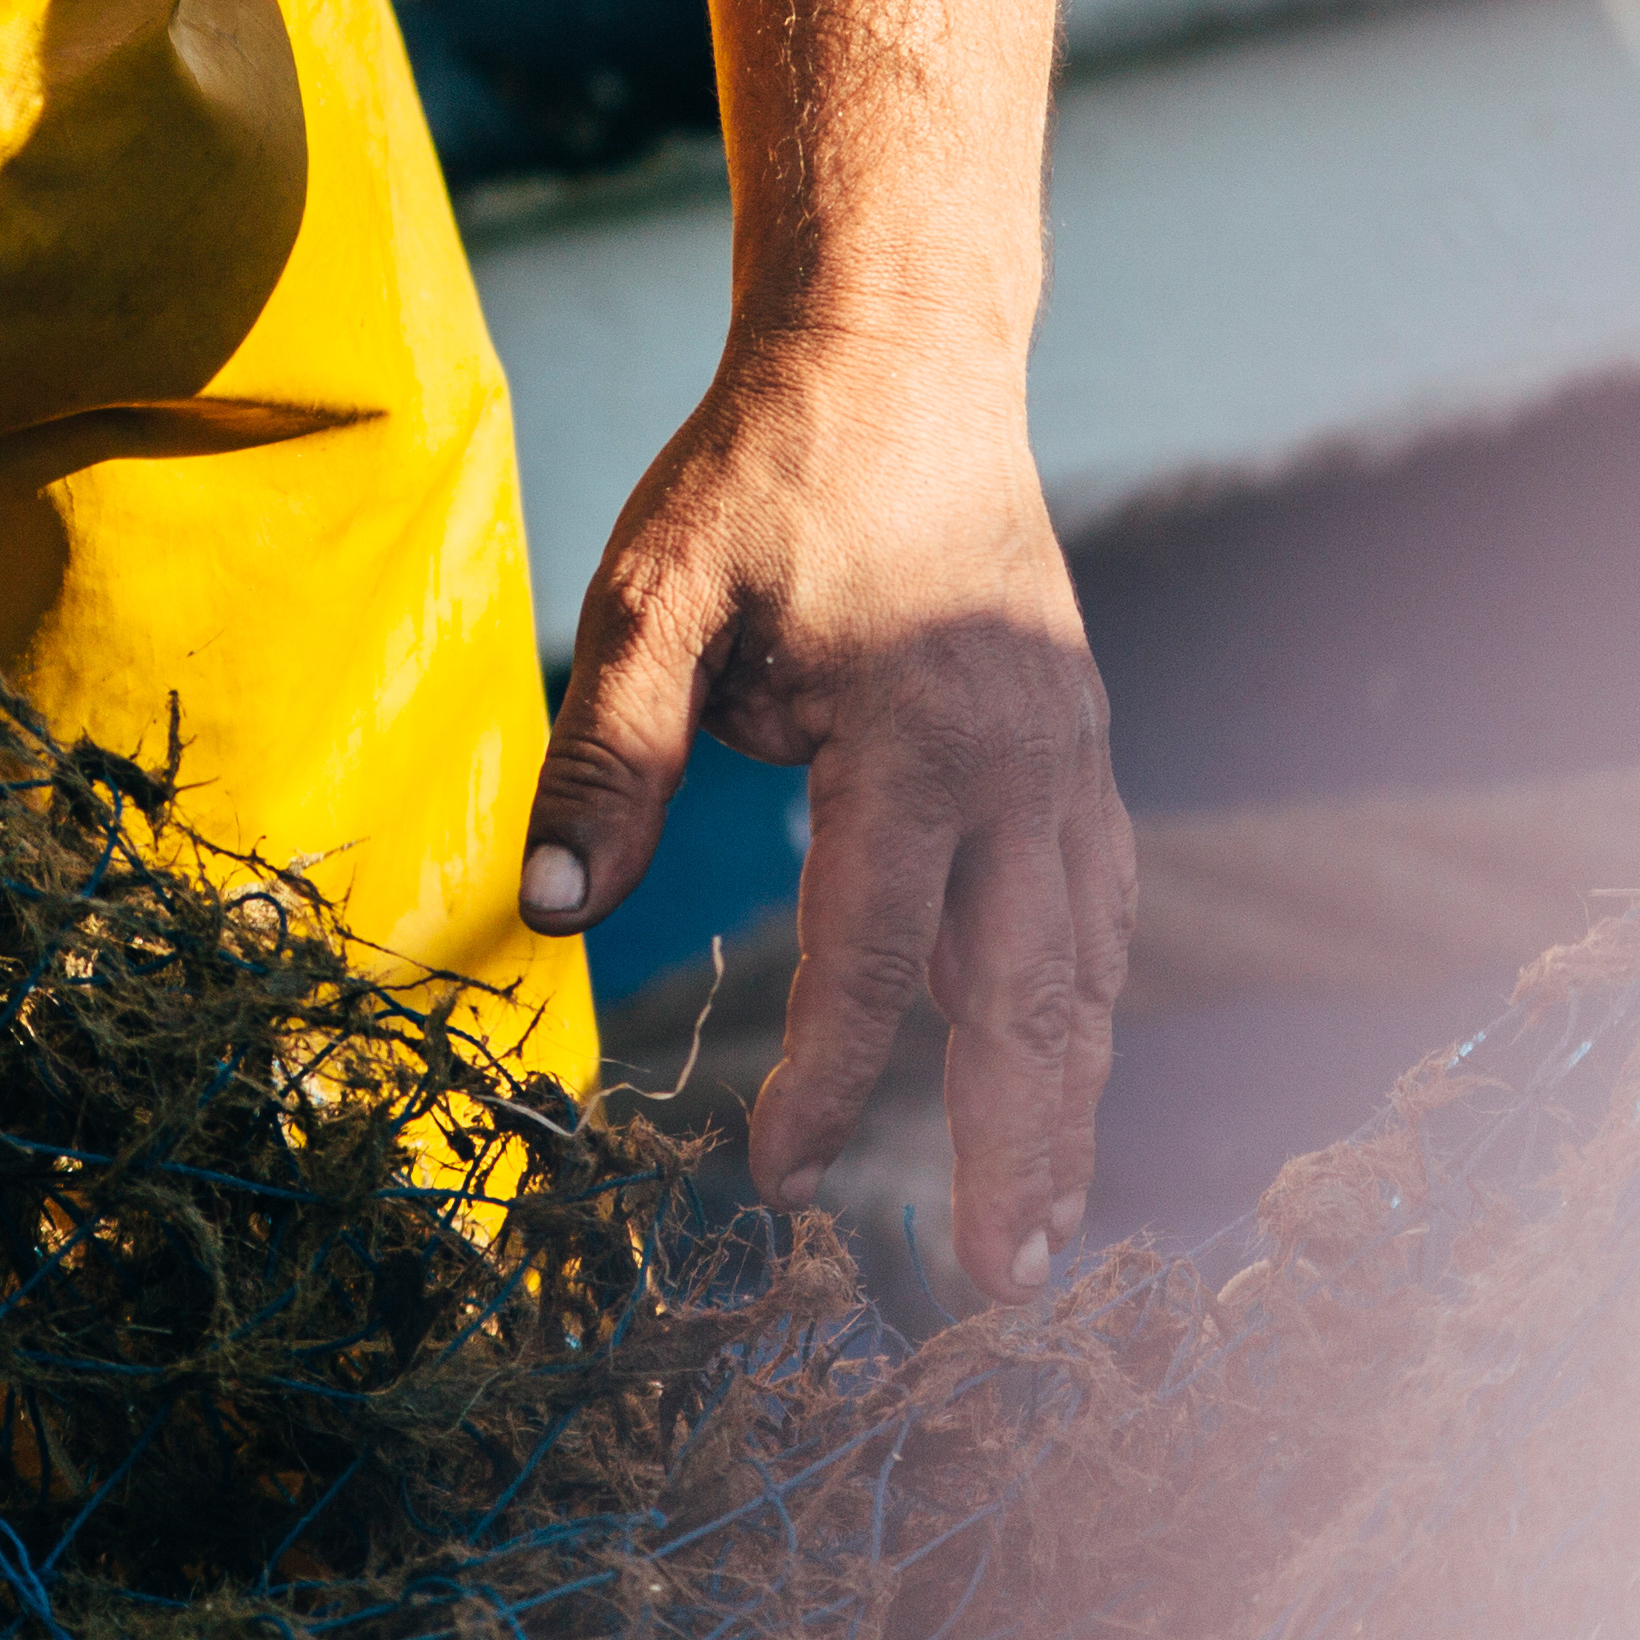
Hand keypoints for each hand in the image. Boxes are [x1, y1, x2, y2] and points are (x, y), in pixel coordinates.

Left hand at [519, 322, 1133, 1301]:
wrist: (899, 354)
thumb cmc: (763, 477)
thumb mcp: (655, 594)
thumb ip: (612, 755)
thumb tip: (543, 910)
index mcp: (921, 734)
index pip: (875, 953)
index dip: (825, 1080)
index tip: (769, 1179)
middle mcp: (1026, 759)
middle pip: (1028, 993)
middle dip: (1014, 1147)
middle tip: (1003, 1285)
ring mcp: (1073, 752)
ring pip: (1086, 963)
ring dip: (1066, 1099)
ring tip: (1040, 1230)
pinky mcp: (1078, 744)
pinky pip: (1096, 904)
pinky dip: (1079, 1006)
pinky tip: (1058, 1077)